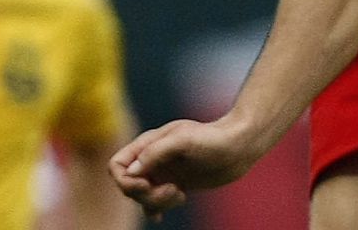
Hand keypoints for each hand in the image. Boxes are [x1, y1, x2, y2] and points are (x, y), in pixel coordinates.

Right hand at [107, 118, 257, 219]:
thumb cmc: (213, 139)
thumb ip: (155, 152)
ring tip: (180, 195)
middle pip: (129, 185)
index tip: (147, 185)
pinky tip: (159, 218)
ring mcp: (164, 172)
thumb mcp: (183, 140)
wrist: (240, 146)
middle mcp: (153, 158)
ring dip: (156, 203)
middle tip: (174, 191)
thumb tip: (132, 172)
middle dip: (147, 195)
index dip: (125, 180)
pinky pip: (154, 202)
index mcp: (149, 143)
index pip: (117, 165)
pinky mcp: (176, 183)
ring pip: (142, 197)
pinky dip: (154, 210)